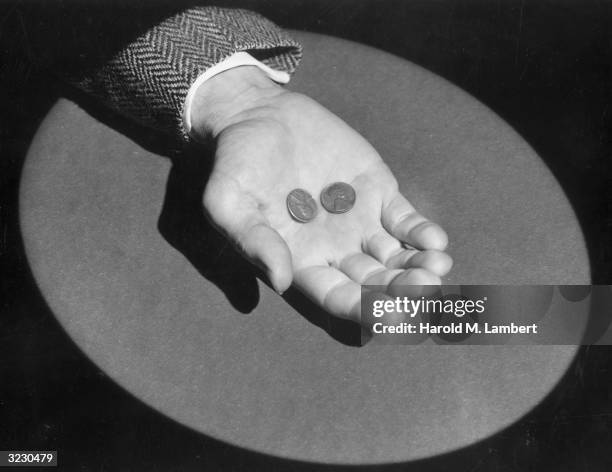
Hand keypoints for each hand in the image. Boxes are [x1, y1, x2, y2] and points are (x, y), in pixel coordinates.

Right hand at [191, 66, 451, 325]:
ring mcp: (360, 221)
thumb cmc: (235, 163)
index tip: (388, 315)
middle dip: (402, 290)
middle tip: (424, 289)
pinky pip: (405, 219)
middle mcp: (335, 249)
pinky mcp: (377, 192)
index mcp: (301, 261)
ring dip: (419, 266)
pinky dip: (421, 232)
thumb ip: (253, 240)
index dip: (363, 309)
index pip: (337, 296)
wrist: (258, 115)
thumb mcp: (227, 202)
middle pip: (375, 282)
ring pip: (396, 256)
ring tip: (437, 267)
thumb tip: (281, 281)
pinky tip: (435, 241)